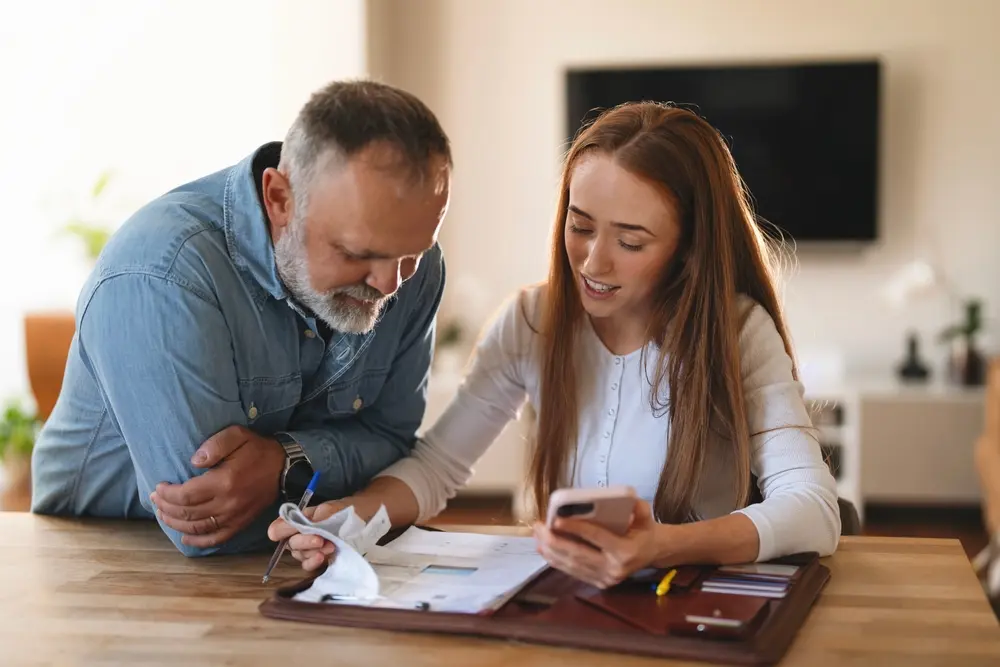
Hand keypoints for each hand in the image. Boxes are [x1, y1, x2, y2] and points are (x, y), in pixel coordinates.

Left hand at [150, 425, 284, 547]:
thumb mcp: (237, 435)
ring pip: (198, 528)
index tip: (158, 487)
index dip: (167, 494)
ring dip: (176, 524)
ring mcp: (235, 516)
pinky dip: (198, 541)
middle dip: (166, 508)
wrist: (284, 467)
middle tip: (155, 500)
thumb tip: (193, 461)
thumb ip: (214, 445)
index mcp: (224, 482)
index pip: (186, 496)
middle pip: (188, 514)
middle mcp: (228, 503)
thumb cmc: (257, 449)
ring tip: (164, 514)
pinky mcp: (241, 523)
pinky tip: (185, 537)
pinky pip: (216, 538)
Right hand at [267, 501, 346, 570]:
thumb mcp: (327, 510)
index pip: (279, 528)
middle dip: (304, 541)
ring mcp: (308, 549)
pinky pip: (307, 565)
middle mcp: (299, 535)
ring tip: (330, 545)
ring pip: (299, 555)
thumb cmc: (342, 511)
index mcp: (297, 520)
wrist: (361, 519)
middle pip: (290, 544)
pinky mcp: (317, 559)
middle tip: (319, 539)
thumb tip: (299, 525)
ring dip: (313, 551)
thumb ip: (312, 519)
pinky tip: (322, 557)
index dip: (278, 531)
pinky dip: (313, 562)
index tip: (281, 534)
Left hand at [533, 498, 663, 588]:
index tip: (556, 519)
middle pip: (578, 554)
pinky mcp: (599, 583)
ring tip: (537, 536)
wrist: (652, 553)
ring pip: (572, 565)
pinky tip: (544, 550)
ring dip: (551, 551)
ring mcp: (605, 579)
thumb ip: (639, 508)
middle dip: (554, 541)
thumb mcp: (646, 516)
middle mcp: (614, 568)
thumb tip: (627, 501)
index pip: (595, 537)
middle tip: (539, 527)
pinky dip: (557, 561)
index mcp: (625, 551)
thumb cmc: (644, 531)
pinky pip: (574, 572)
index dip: (575, 528)